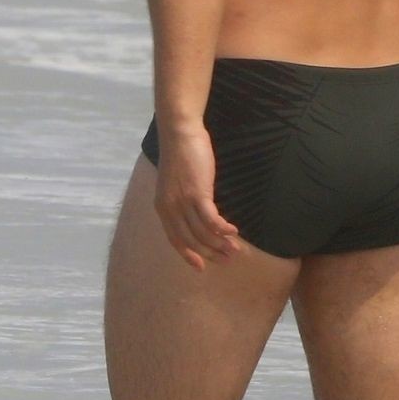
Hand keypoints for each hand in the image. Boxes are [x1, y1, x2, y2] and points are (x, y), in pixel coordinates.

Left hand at [153, 125, 241, 269]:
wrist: (179, 133)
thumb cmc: (181, 153)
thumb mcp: (177, 182)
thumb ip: (183, 199)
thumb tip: (198, 211)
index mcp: (163, 208)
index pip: (175, 239)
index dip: (189, 255)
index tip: (202, 266)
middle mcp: (170, 209)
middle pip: (191, 240)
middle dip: (210, 253)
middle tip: (227, 260)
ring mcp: (183, 202)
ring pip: (202, 232)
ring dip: (220, 243)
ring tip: (235, 249)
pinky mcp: (197, 193)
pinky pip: (211, 219)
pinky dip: (223, 228)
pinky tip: (234, 231)